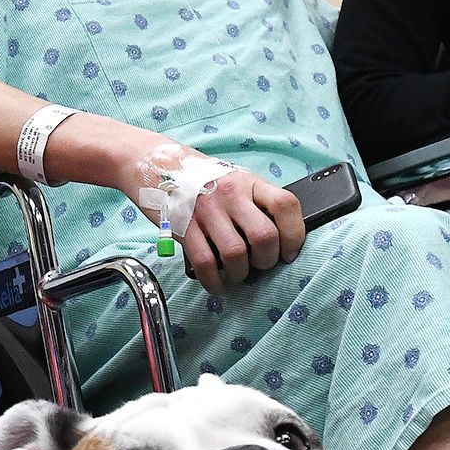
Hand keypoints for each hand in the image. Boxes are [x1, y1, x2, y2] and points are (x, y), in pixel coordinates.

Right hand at [124, 145, 305, 291]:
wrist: (155, 165)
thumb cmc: (201, 179)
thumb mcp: (235, 180)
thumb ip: (256, 202)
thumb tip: (279, 238)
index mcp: (249, 183)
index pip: (285, 205)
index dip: (294, 233)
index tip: (290, 251)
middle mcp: (231, 195)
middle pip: (264, 236)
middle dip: (267, 260)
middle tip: (261, 265)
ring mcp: (206, 211)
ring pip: (236, 254)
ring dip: (241, 274)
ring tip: (237, 274)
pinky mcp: (184, 227)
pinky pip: (205, 263)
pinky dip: (214, 281)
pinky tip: (216, 284)